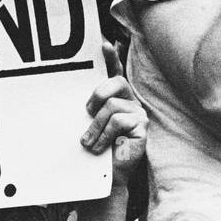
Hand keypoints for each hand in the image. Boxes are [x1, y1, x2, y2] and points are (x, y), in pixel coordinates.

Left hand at [80, 42, 146, 189]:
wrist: (106, 176)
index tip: (104, 44)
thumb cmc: (97, 147)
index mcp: (116, 95)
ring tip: (88, 142)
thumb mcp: (90, 123)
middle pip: (114, 83)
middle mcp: (130, 99)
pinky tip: (101, 147)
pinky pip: (118, 121)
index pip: (115, 70)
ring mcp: (138, 111)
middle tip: (87, 113)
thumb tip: (78, 99)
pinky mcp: (142, 125)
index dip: (111, 56)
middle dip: (96, 96)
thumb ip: (89, 107)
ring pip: (111, 106)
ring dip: (95, 126)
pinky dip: (104, 135)